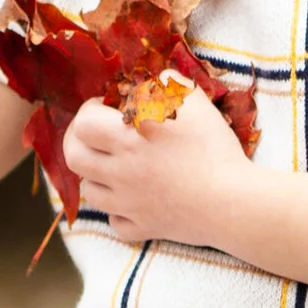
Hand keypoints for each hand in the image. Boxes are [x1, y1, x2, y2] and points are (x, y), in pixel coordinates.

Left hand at [61, 86, 255, 248]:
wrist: (233, 202)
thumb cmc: (213, 147)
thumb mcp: (194, 101)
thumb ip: (167, 82)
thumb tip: (151, 80)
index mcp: (127, 138)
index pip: (83, 123)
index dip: (88, 112)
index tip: (104, 108)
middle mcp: (119, 171)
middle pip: (74, 157)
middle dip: (77, 142)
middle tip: (94, 135)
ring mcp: (129, 203)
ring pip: (90, 191)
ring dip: (96, 175)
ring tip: (115, 165)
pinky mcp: (144, 226)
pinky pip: (115, 222)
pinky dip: (118, 210)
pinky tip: (133, 200)